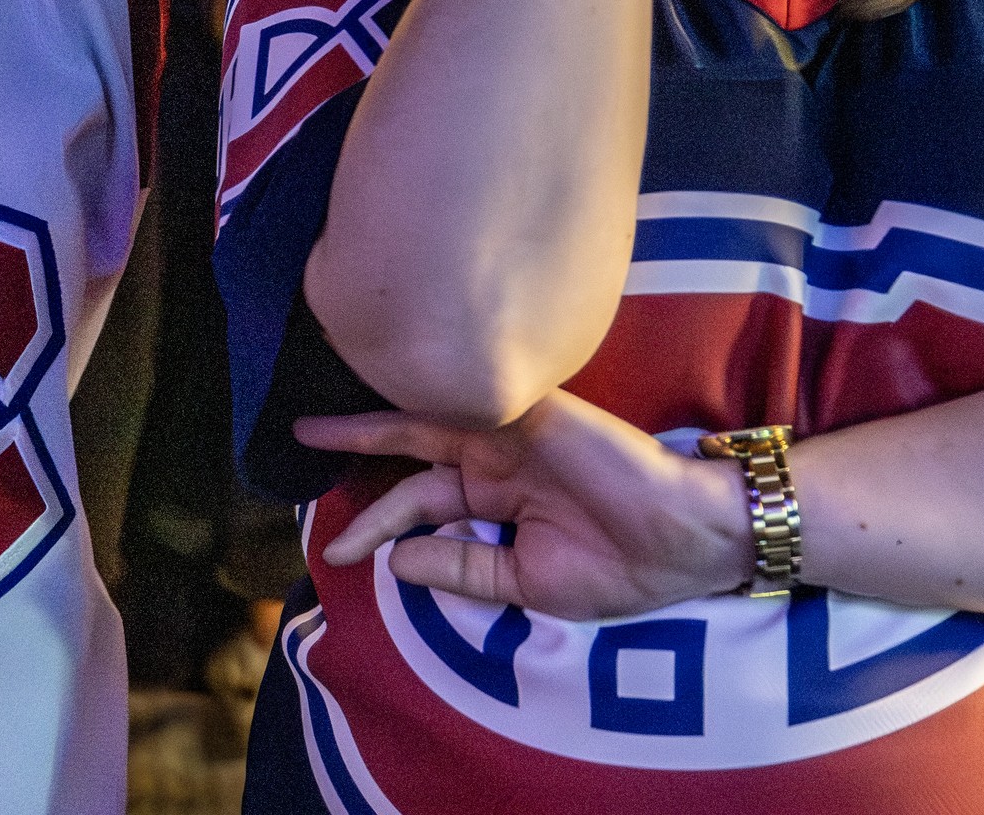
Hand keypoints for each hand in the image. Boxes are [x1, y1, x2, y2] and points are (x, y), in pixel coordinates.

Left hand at [295, 389, 756, 621]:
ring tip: (314, 428)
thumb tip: (394, 562)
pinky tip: (384, 400)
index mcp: (497, 500)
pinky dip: (425, 399)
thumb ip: (462, 570)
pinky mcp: (533, 411)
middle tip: (299, 452)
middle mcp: (495, 460)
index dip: (375, 525)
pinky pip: (470, 401)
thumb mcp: (526, 584)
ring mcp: (511, 431)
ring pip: (427, 420)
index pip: (420, 504)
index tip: (334, 552)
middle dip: (356, 458)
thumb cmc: (618, 569)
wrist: (684, 539)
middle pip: (411, 454)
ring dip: (371, 425)